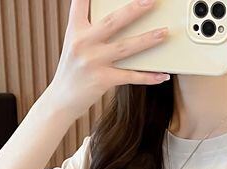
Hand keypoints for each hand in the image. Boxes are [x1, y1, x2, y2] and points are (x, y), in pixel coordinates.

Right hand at [51, 0, 170, 117]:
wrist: (61, 101)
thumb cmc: (73, 70)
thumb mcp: (74, 44)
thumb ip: (90, 29)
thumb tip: (117, 19)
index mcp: (75, 30)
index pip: (81, 2)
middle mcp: (83, 43)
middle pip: (112, 21)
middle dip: (134, 9)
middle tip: (151, 1)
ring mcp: (93, 61)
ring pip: (125, 47)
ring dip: (147, 40)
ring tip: (164, 33)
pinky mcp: (102, 80)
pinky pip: (130, 76)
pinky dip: (147, 77)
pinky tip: (162, 75)